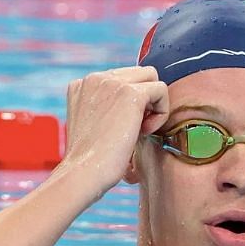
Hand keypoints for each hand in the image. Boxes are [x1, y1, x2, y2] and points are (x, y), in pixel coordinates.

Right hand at [61, 66, 168, 193]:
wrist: (85, 172)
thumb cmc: (93, 159)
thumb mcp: (96, 124)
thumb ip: (110, 106)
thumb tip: (140, 105)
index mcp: (83, 84)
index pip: (123, 78)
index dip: (132, 103)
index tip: (123, 127)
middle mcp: (94, 78)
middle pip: (139, 74)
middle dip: (145, 99)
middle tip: (135, 128)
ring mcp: (110, 82)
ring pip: (152, 78)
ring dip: (154, 104)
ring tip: (140, 130)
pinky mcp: (130, 93)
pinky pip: (161, 90)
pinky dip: (162, 112)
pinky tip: (145, 131)